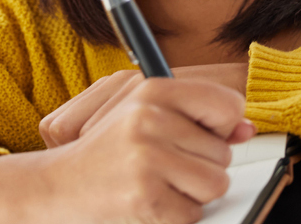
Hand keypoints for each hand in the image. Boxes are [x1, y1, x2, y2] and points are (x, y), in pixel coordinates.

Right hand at [0, 77, 254, 223]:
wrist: (54, 188)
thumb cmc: (106, 154)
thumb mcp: (146, 118)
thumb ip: (198, 119)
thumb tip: (246, 129)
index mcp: (151, 90)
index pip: (227, 104)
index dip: (224, 126)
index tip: (204, 134)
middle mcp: (148, 118)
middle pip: (223, 152)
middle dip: (200, 166)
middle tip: (163, 166)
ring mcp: (146, 158)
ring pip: (215, 183)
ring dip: (192, 193)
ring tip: (158, 184)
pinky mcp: (145, 196)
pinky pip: (193, 213)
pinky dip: (176, 216)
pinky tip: (149, 202)